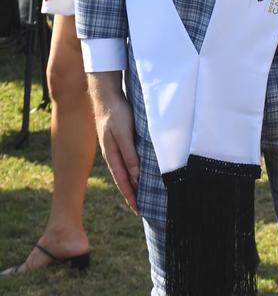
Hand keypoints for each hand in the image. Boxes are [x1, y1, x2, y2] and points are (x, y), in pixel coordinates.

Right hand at [89, 81, 139, 213]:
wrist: (106, 96)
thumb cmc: (116, 114)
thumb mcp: (124, 135)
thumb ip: (130, 155)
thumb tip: (136, 177)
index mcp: (112, 156)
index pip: (123, 181)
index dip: (131, 196)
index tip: (138, 211)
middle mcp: (112, 154)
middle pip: (123, 179)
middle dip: (132, 194)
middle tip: (141, 209)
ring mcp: (115, 147)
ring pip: (125, 170)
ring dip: (133, 183)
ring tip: (140, 194)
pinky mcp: (119, 140)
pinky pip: (127, 159)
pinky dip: (132, 169)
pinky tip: (138, 170)